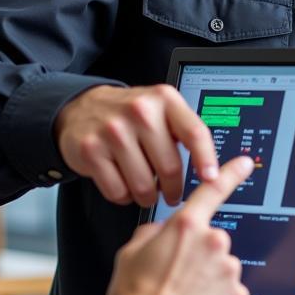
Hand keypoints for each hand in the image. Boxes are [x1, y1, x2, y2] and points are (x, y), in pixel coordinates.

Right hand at [55, 84, 218, 206]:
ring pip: (144, 185)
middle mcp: (139, 111)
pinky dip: (124, 196)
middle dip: (173, 189)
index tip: (212, 179)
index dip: (206, 159)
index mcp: (163, 99)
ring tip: (145, 188)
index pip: (194, 132)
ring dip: (148, 196)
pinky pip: (118, 191)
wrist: (82, 108)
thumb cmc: (129, 114)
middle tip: (172, 193)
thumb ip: (184, 130)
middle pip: (170, 167)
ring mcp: (113, 131)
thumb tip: (212, 169)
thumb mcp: (160, 108)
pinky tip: (123, 183)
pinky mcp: (91, 150)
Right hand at [105, 155, 251, 294]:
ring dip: (209, 278)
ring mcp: (227, 270)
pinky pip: (230, 293)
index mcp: (185, 227)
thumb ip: (153, 233)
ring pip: (222, 267)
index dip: (231, 173)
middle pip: (212, 240)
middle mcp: (212, 242)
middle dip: (199, 254)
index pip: (213, 190)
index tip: (245, 163)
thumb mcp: (131, 252)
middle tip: (177, 275)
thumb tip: (162, 233)